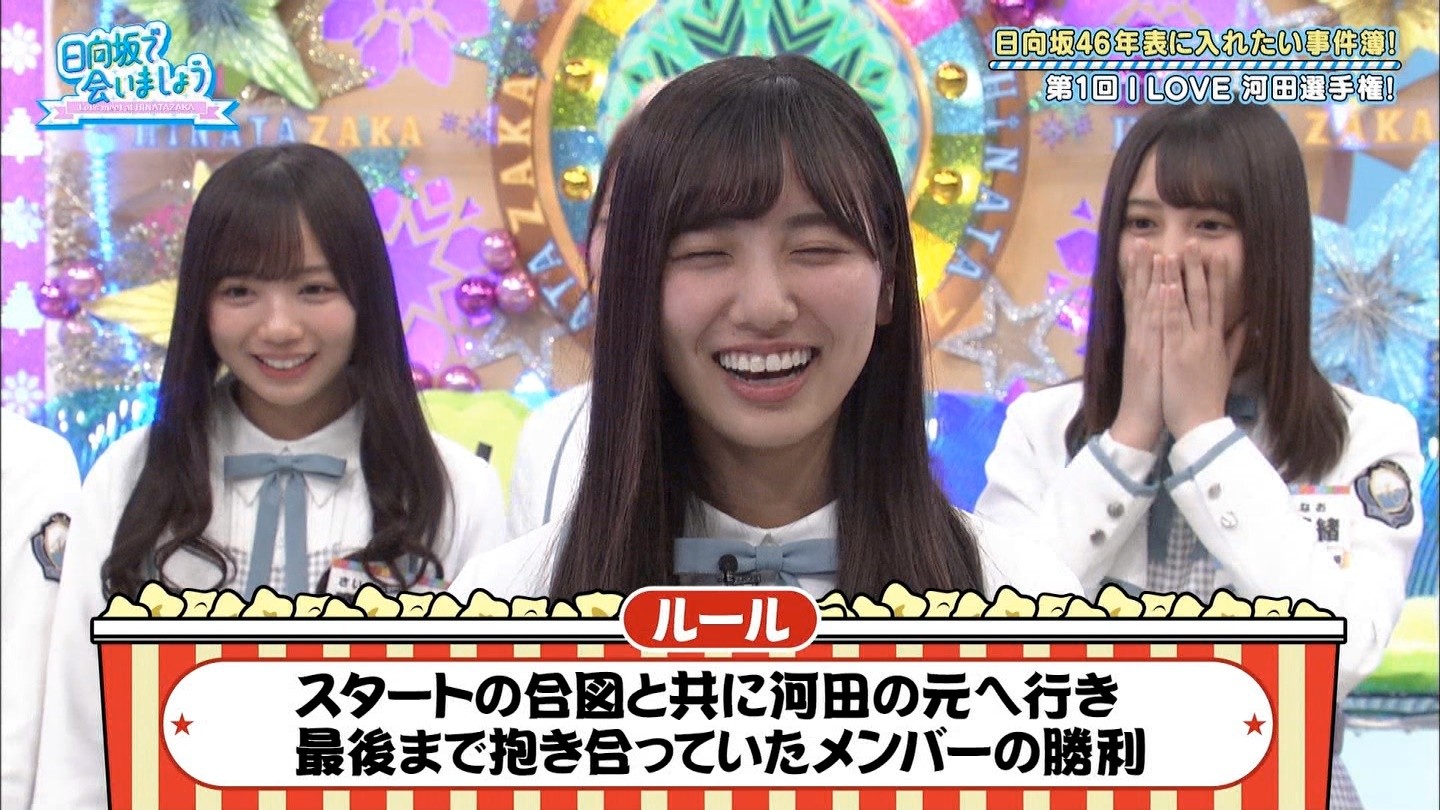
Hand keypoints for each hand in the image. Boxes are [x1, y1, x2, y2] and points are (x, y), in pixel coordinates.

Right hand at [1111, 242, 1164, 449]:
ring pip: (1144, 304)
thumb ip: (1166, 343)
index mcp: (1144, 337)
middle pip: (1140, 295)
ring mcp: (1142, 343)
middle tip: (1142, 240)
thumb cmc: (1156, 396)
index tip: (1148, 250)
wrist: (1140, 421)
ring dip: (1147, 277)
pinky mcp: (1147, 355)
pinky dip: (1155, 306)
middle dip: (1141, 267)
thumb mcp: (1160, 364)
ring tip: (1149, 250)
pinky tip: (1159, 286)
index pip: (1143, 299)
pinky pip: (1152, 326)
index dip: (1144, 275)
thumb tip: (1176, 327)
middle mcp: (1139, 336)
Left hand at [1160, 242, 1245, 438]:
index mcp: (1216, 339)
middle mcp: (1205, 337)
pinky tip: (1165, 285)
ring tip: (1173, 252)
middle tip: (1194, 242)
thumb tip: (1247, 322)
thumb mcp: (1227, 366)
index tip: (1218, 254)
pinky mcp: (1175, 354)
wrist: (1201, 425)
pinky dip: (1169, 304)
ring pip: (1184, 304)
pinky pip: (1171, 323)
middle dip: (1198, 268)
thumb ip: (1236, 342)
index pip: (1219, 301)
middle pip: (1203, 296)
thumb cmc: (1208, 397)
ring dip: (1178, 277)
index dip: (1218, 277)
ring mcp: (1190, 344)